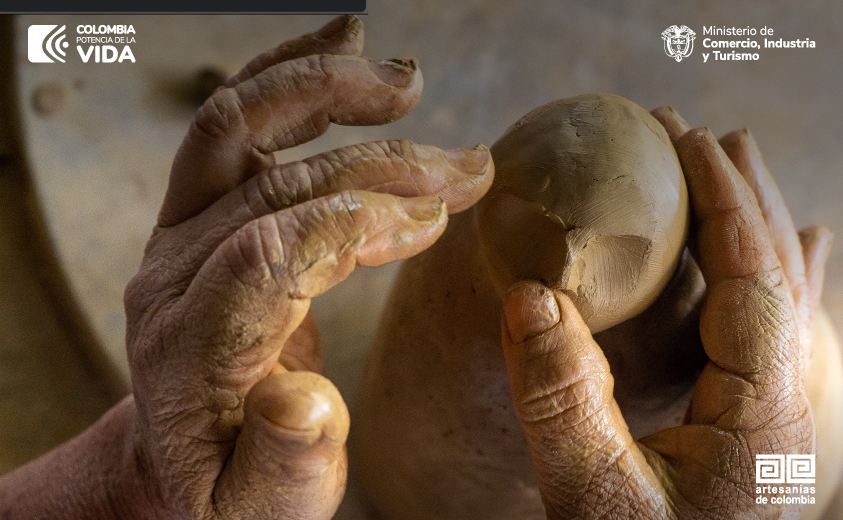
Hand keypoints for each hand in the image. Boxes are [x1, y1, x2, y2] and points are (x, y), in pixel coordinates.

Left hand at [0, 15, 492, 519]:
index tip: (435, 219)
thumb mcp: (263, 505)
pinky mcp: (201, 207)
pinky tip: (346, 43)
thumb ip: (285, 463)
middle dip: (378, 167)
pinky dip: (291, 72)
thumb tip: (304, 400)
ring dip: (328, 91)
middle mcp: (171, 272)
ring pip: (238, 124)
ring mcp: (180, 229)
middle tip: (466, 169)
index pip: (264, 255)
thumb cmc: (233, 481)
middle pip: (271, 185)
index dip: (354, 224)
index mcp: (190, 345)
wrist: (182, 454)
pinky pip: (237, 120)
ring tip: (409, 84)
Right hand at [499, 108, 829, 517]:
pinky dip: (786, 273)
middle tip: (699, 136)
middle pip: (784, 271)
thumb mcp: (593, 497)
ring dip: (758, 226)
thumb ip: (562, 398)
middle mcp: (794, 405)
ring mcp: (787, 416)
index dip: (723, 199)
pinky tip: (806, 253)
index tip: (685, 141)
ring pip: (789, 295)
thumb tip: (530, 294)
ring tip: (738, 173)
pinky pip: (787, 327)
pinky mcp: (767, 427)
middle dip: (741, 196)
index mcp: (766, 412)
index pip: (756, 272)